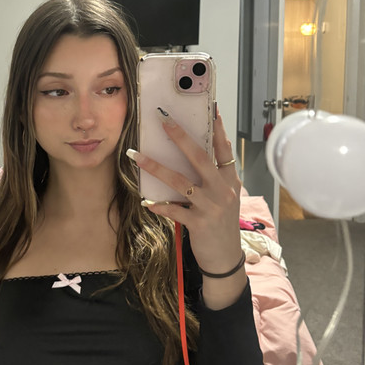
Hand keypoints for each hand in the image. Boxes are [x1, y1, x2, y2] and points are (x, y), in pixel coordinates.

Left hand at [127, 109, 241, 278]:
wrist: (226, 258)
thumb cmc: (221, 224)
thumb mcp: (224, 197)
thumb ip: (212, 177)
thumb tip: (190, 154)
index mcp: (230, 180)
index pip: (223, 148)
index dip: (217, 127)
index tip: (209, 107)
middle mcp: (222, 190)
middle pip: (200, 158)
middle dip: (181, 138)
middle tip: (164, 121)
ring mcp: (211, 207)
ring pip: (180, 182)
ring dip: (155, 167)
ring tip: (135, 156)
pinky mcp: (199, 224)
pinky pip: (174, 210)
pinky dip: (159, 205)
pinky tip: (146, 202)